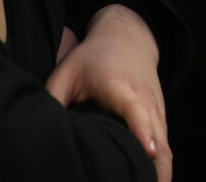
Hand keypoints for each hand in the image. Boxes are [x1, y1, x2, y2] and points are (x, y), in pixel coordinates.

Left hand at [48, 5, 171, 181]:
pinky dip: (161, 168)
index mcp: (121, 87)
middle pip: (159, 138)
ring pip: (166, 149)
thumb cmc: (93, 58)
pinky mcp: (161, 121)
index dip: (143, 131)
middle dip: (156, 168)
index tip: (149, 151)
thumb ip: (52, 98)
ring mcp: (158, 111)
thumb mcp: (66, 71)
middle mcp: (146, 100)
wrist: (129, 37)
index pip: (137, 110)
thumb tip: (39, 132)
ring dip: (160, 173)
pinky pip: (165, 149)